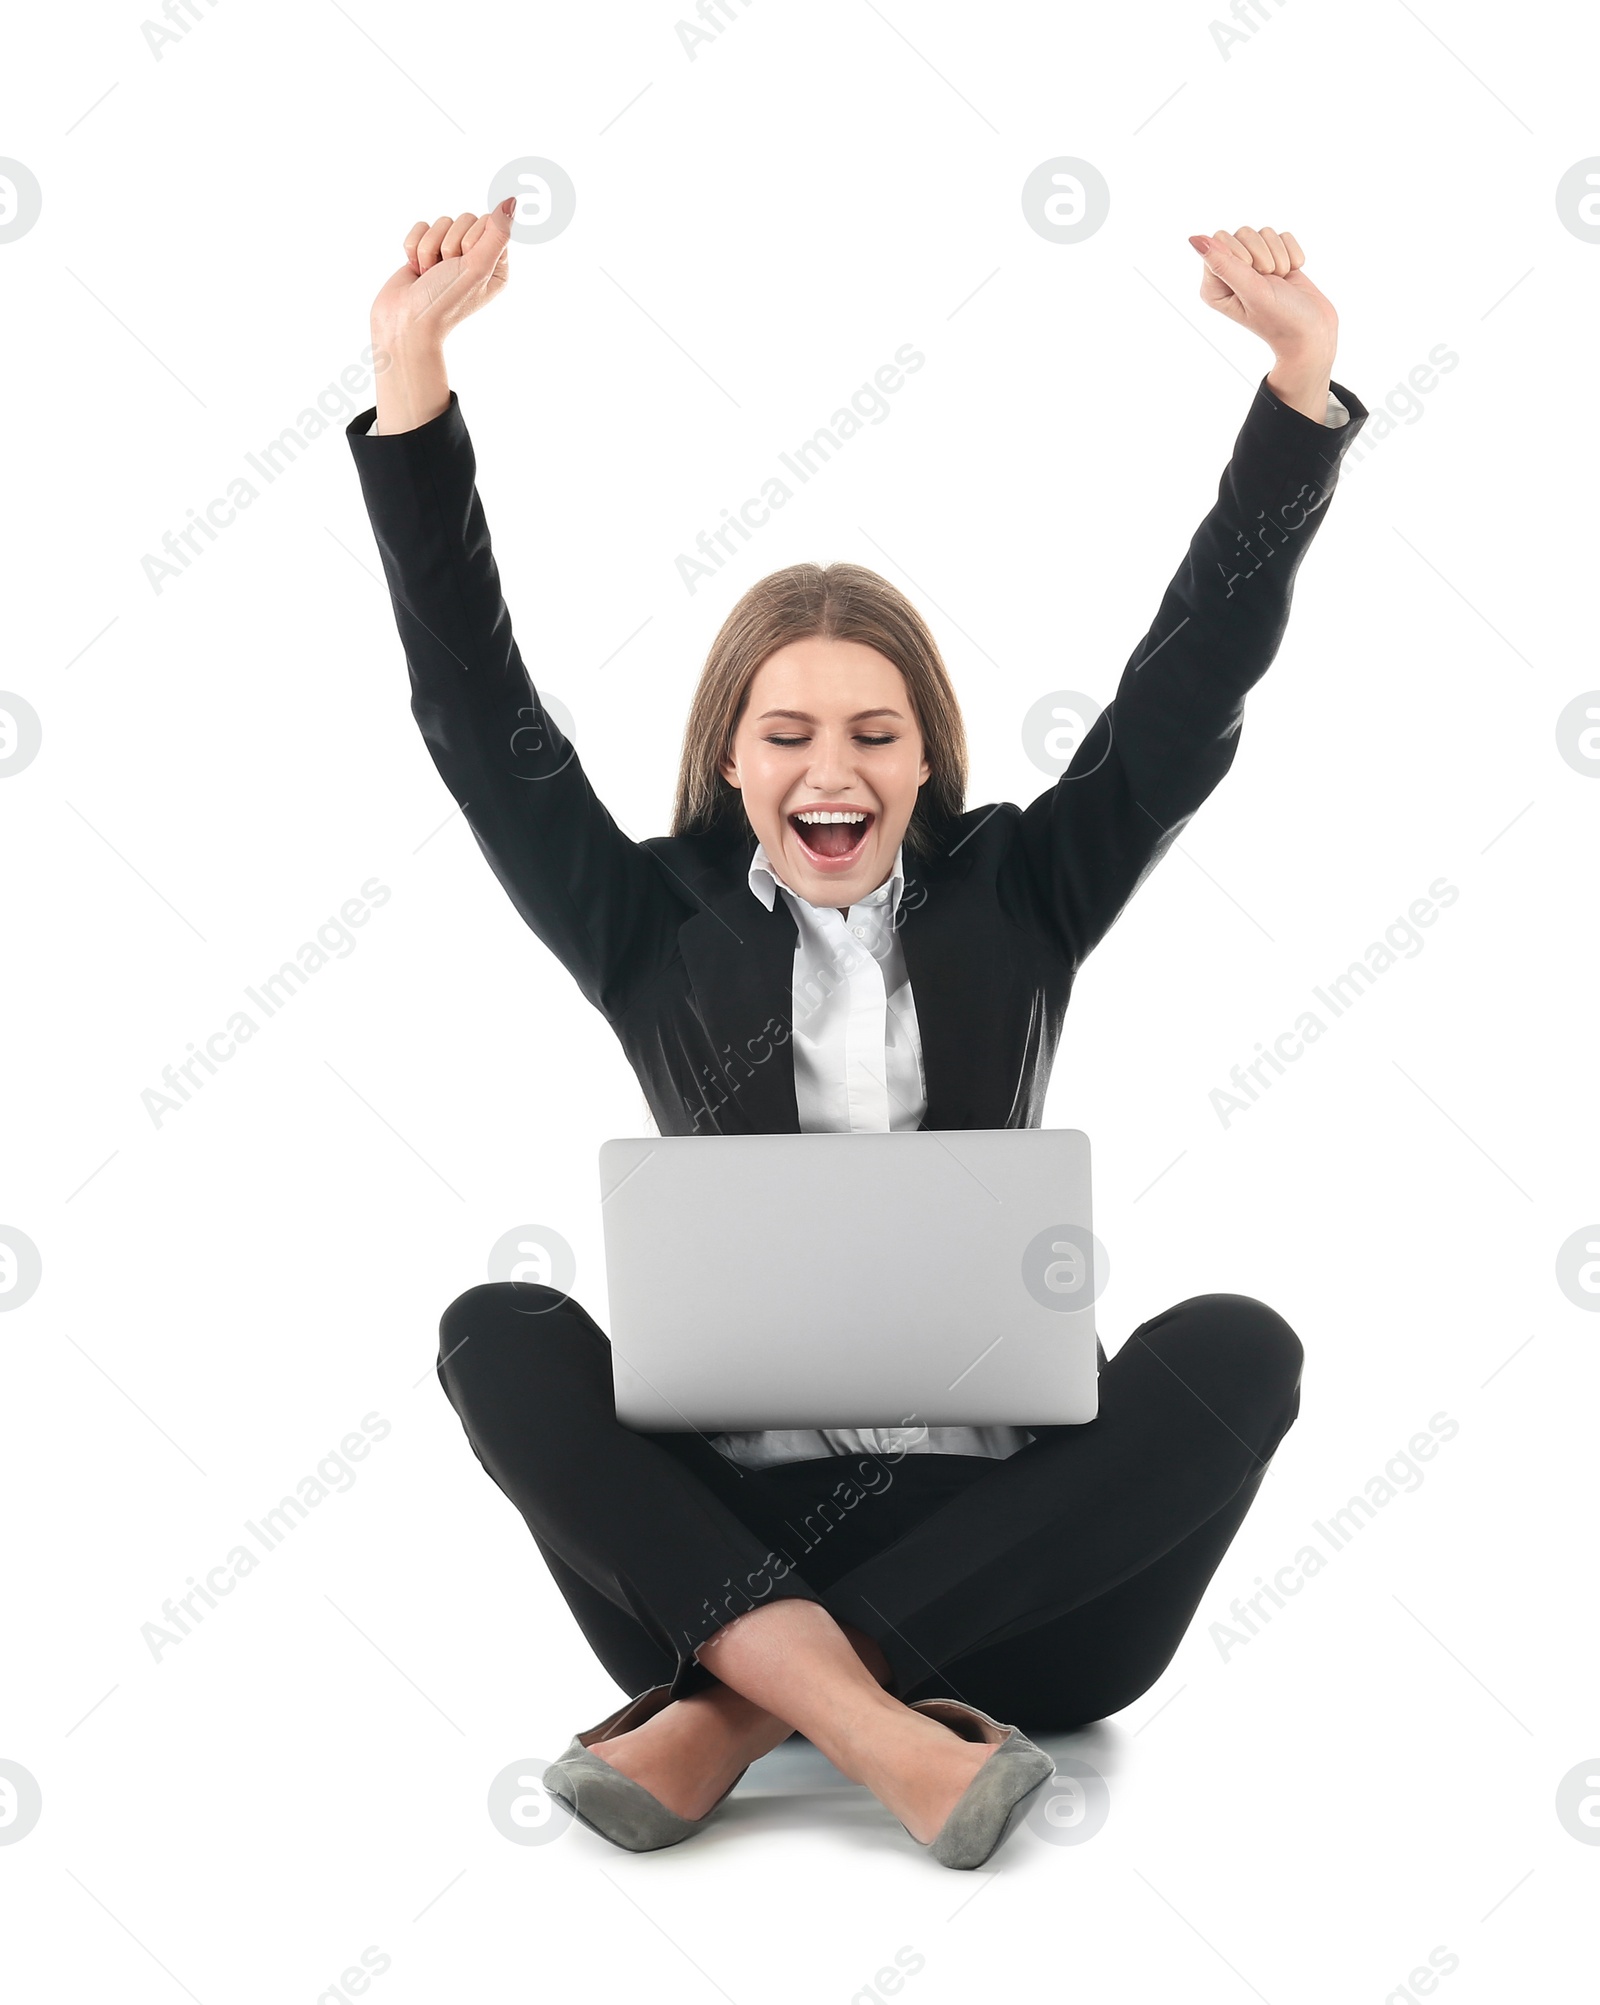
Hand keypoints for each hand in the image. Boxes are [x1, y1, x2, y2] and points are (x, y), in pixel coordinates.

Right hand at [370, 199, 516, 353]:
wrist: (406, 322)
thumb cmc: (445, 301)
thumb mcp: (478, 267)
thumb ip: (497, 233)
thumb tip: (512, 202)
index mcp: (496, 265)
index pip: (488, 222)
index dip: (471, 239)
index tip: (465, 265)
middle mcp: (475, 259)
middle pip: (464, 219)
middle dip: (449, 245)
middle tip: (445, 273)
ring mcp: (449, 256)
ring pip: (440, 223)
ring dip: (430, 249)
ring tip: (430, 275)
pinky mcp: (426, 252)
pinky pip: (420, 227)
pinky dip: (414, 248)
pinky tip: (417, 270)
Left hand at [1187, 226, 1336, 363]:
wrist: (1313, 332)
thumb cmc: (1281, 320)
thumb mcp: (1250, 291)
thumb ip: (1223, 263)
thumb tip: (1194, 239)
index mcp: (1213, 286)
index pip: (1220, 240)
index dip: (1242, 254)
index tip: (1254, 279)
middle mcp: (1229, 274)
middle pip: (1243, 233)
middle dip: (1263, 256)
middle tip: (1269, 283)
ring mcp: (1252, 266)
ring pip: (1264, 233)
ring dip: (1279, 257)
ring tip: (1280, 283)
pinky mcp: (1274, 259)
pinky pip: (1282, 236)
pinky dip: (1292, 254)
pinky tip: (1291, 276)